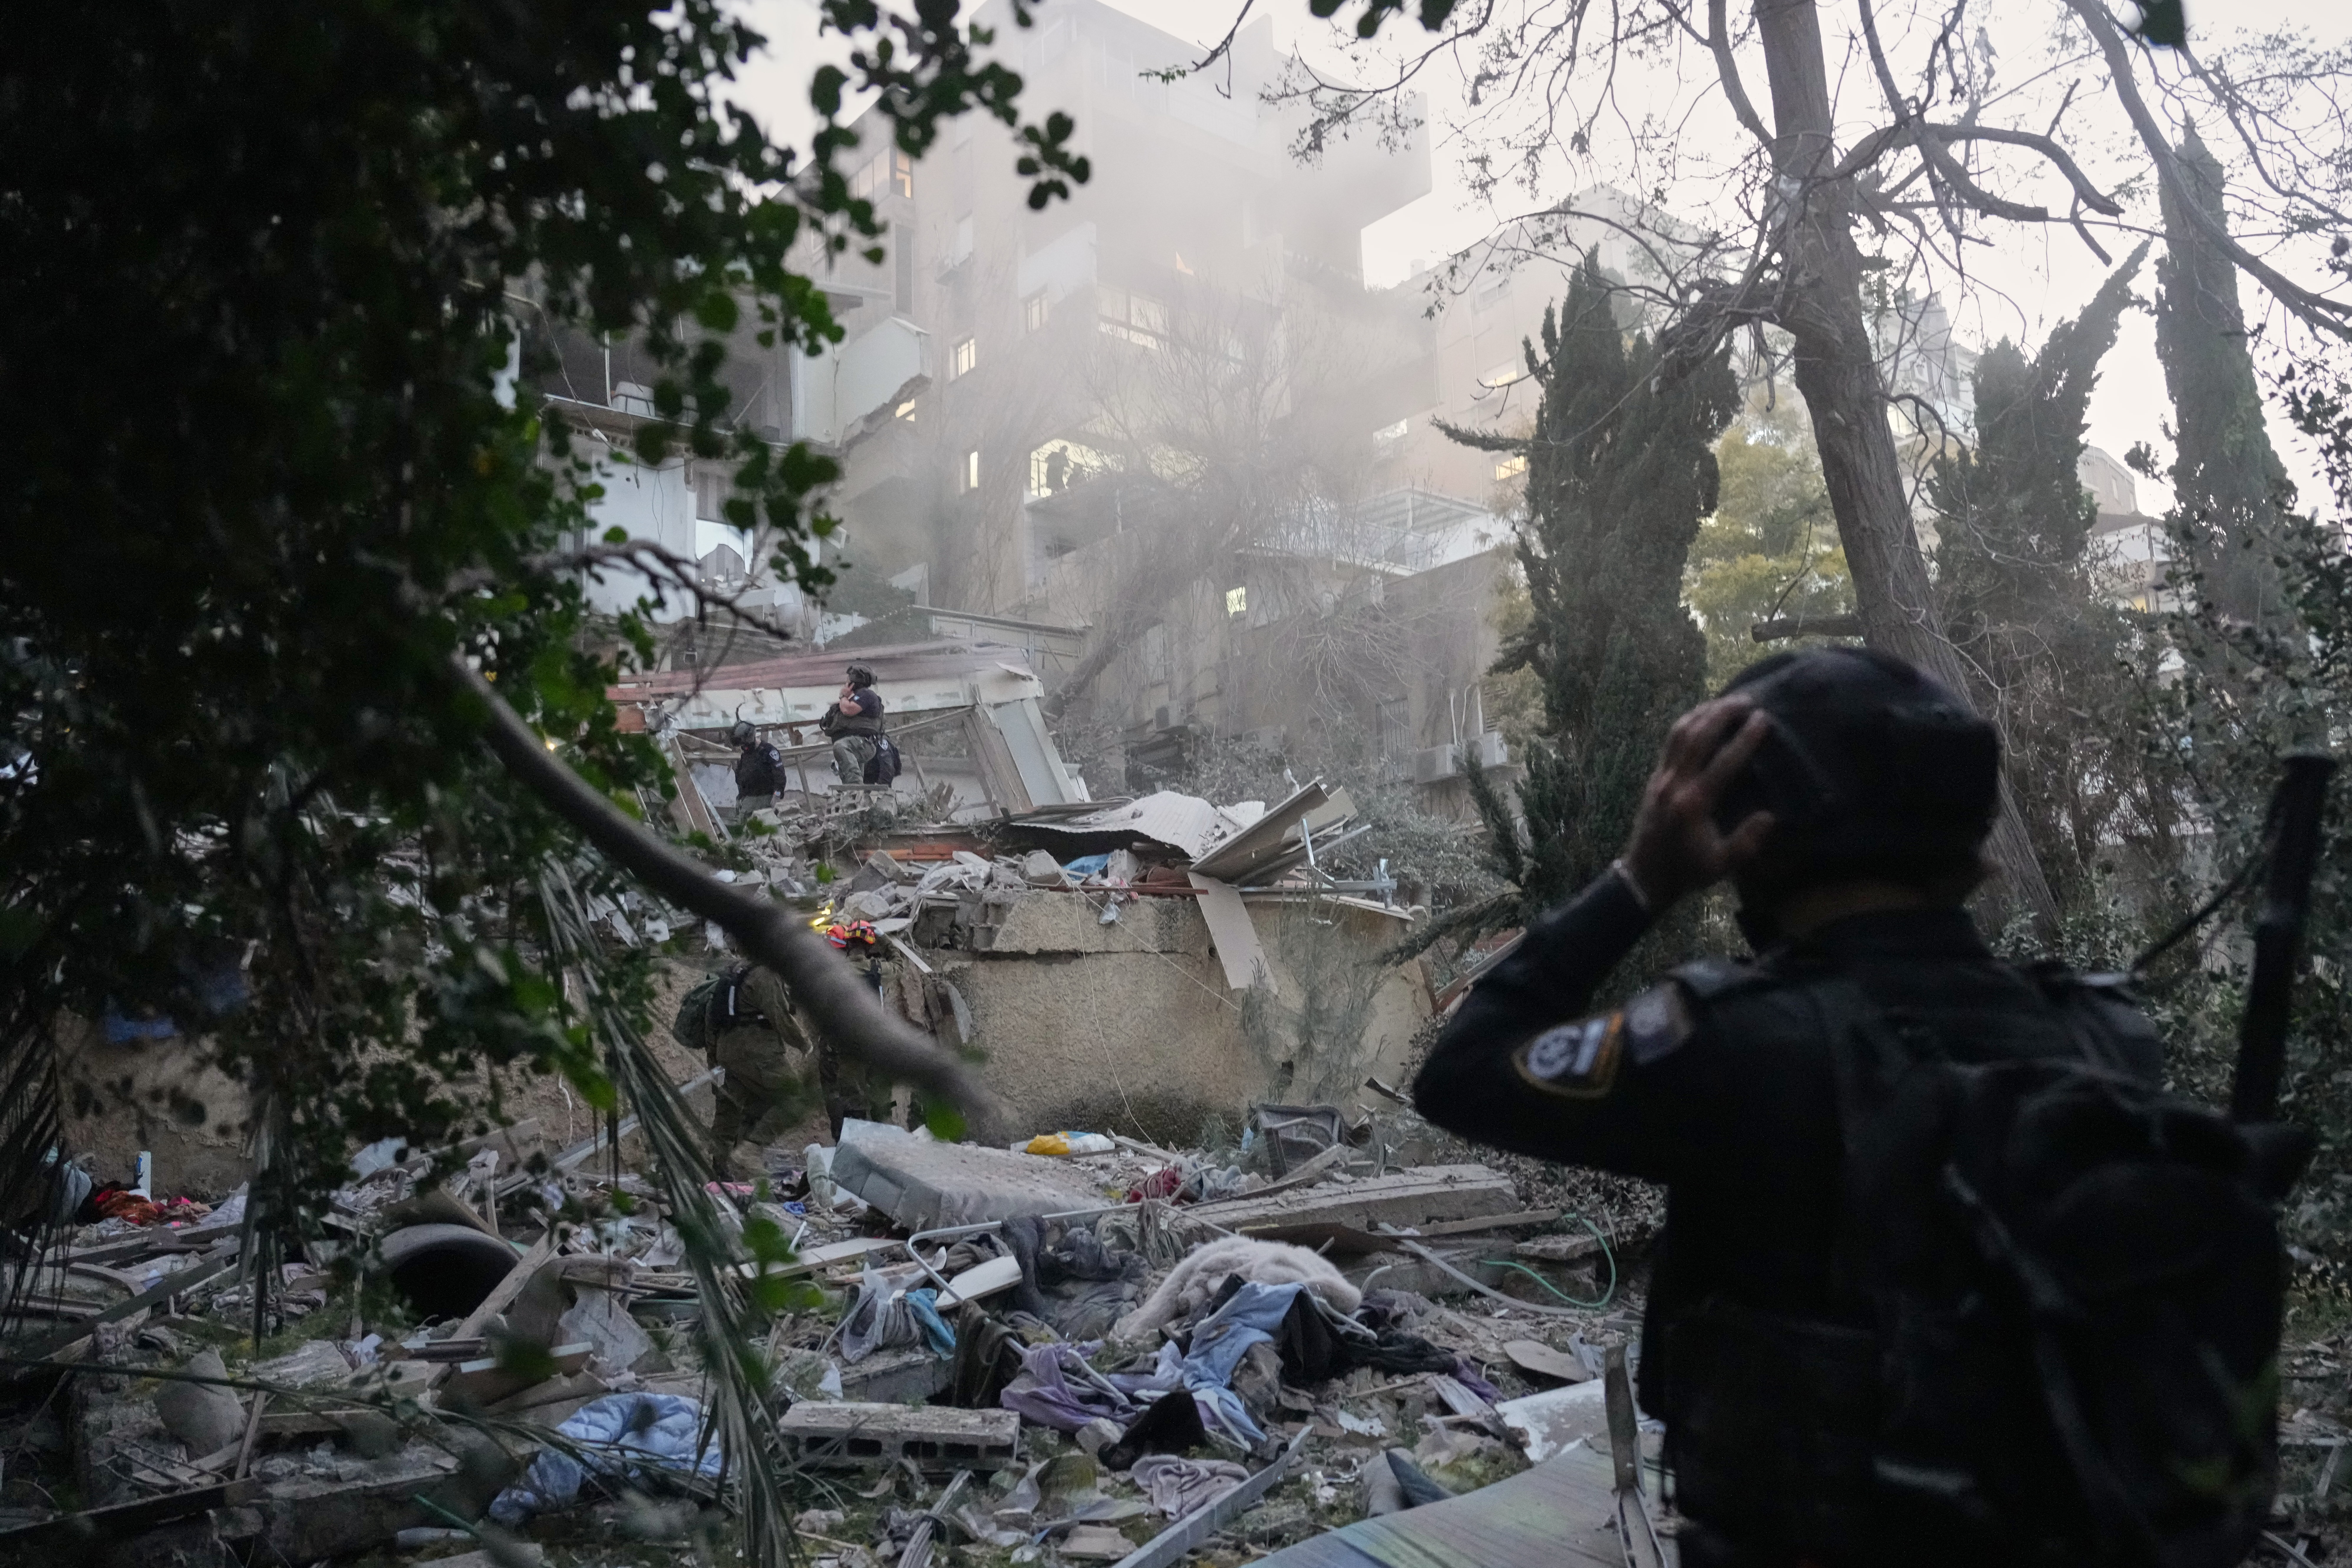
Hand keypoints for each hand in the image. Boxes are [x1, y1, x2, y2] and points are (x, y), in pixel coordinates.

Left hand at [1620, 697, 1777, 908]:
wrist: (1644, 876)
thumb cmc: (1686, 872)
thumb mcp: (1721, 865)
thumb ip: (1746, 841)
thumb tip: (1769, 816)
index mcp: (1693, 804)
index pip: (1723, 762)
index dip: (1745, 739)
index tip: (1763, 719)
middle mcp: (1675, 784)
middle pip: (1698, 737)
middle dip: (1723, 714)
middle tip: (1747, 700)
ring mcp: (1661, 778)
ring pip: (1679, 734)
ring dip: (1703, 713)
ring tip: (1726, 700)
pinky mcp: (1654, 777)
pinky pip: (1669, 742)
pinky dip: (1685, 723)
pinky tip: (1700, 715)